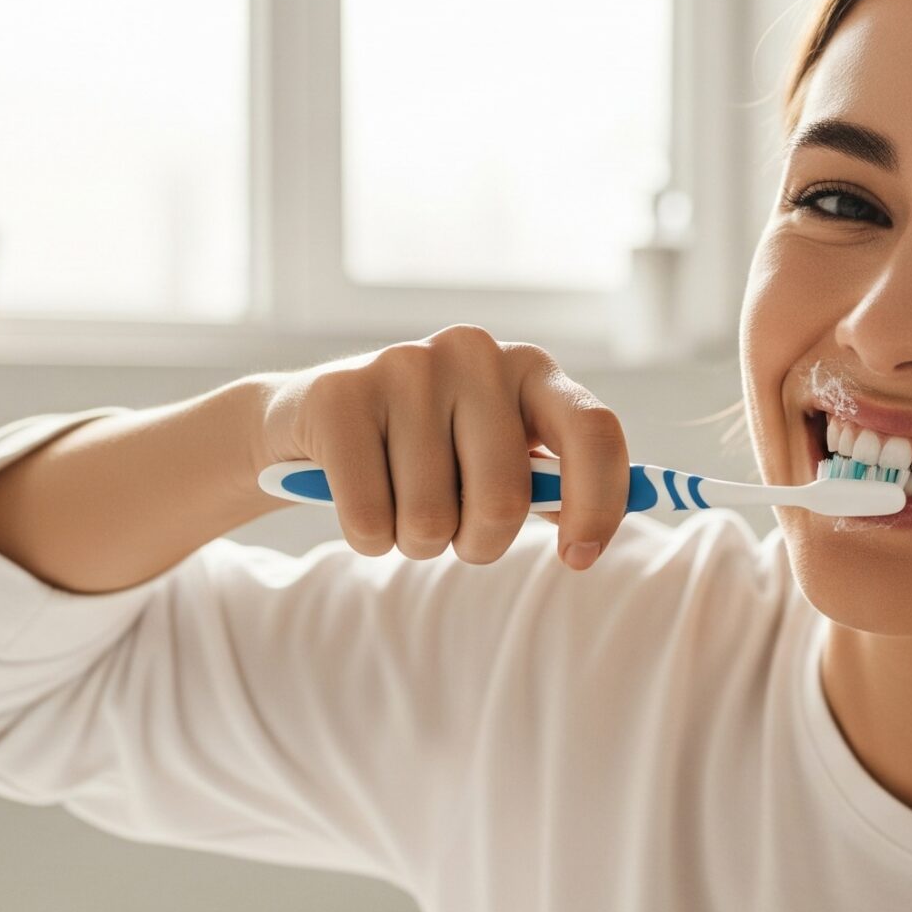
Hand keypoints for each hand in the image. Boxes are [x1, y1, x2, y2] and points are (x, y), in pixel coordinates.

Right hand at [253, 324, 631, 570]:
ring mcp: (404, 366)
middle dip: (480, 543)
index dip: (599, 505)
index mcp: (529, 368)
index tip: (579, 558)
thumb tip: (589, 536)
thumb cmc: (427, 450)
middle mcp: (474, 353)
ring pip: (431, 520)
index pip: (593, 432)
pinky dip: (368, 538)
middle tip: (453, 530)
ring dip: (416, 542)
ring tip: (398, 504)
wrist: (312, 419)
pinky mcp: (339, 396)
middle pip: (504, 501)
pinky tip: (357, 499)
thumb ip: (547, 484)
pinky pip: (370, 521)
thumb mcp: (496, 454)